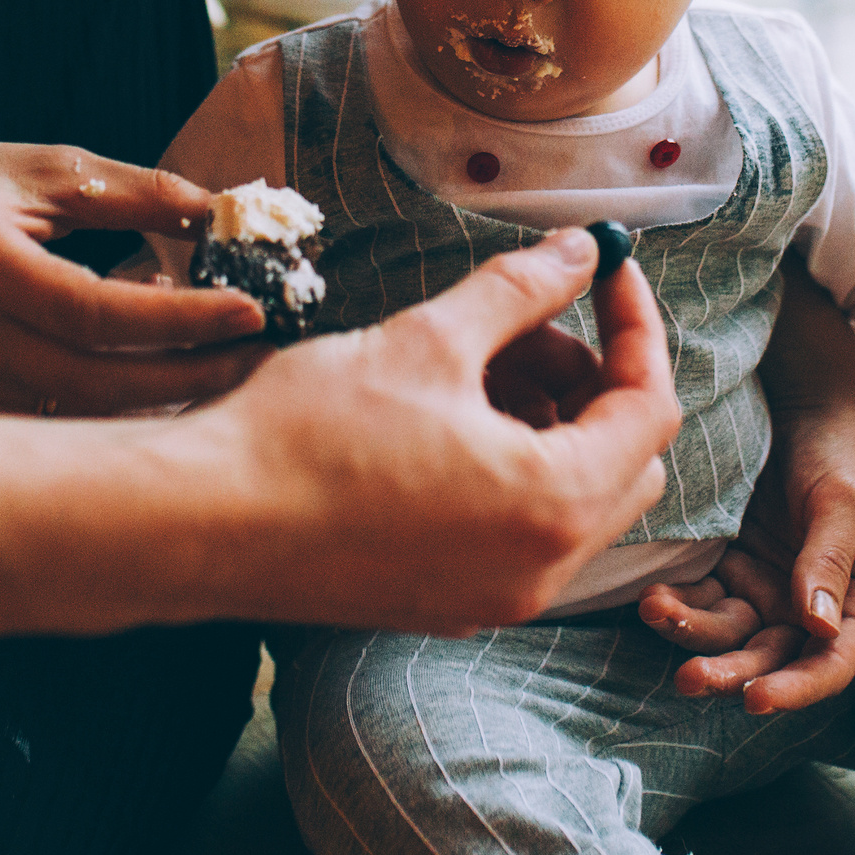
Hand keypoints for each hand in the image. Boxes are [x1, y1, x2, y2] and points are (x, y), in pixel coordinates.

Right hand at [0, 128, 273, 415]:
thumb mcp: (45, 167)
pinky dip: (111, 407)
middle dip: (190, 375)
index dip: (179, 319)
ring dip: (159, 397)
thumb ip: (135, 191)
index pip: (95, 313)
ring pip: (76, 415)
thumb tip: (222, 209)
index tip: (249, 309)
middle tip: (260, 355)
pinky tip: (154, 372)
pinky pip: (50, 422)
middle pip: (93, 382)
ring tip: (223, 362)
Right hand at [202, 228, 682, 632]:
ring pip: (572, 500)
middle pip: (625, 462)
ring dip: (547, 424)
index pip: (649, 407)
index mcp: (556, 503)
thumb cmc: (311, 433)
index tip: (606, 270)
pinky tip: (444, 421)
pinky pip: (520, 534)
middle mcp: (543, 570)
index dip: (635, 326)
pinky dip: (510, 472)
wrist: (206, 522)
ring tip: (473, 364)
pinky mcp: (447, 603)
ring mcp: (496, 597)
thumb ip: (520, 292)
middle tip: (530, 323)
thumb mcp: (428, 339)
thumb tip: (581, 252)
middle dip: (591, 380)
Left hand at [640, 256, 854, 708]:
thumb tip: (818, 629)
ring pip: (727, 634)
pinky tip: (652, 598)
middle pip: (770, 658)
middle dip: (732, 674)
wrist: (802, 404)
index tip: (756, 699)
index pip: (830, 662)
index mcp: (853, 601)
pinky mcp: (724, 565)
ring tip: (658, 616)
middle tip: (692, 679)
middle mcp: (806, 606)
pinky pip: (698, 597)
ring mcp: (762, 587)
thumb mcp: (843, 502)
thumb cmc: (839, 452)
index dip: (796, 689)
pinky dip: (677, 603)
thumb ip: (828, 562)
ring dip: (693, 637)